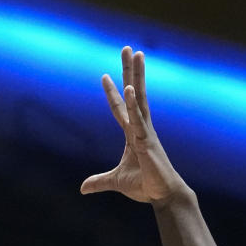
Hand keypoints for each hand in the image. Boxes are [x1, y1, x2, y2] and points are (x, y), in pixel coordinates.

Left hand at [80, 48, 188, 206]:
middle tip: (128, 49)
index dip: (113, 92)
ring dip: (137, 75)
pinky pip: (139, 118)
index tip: (105, 75)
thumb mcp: (116, 182)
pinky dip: (134, 104)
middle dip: (130, 71)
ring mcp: (145, 131)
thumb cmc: (145, 186)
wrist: (163, 195)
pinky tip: (131, 88)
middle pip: (134, 93)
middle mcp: (140, 127)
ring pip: (140, 97)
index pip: (120, 108)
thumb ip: (99, 181)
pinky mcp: (147, 140)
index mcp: (133, 134)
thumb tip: (83, 188)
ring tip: (137, 53)